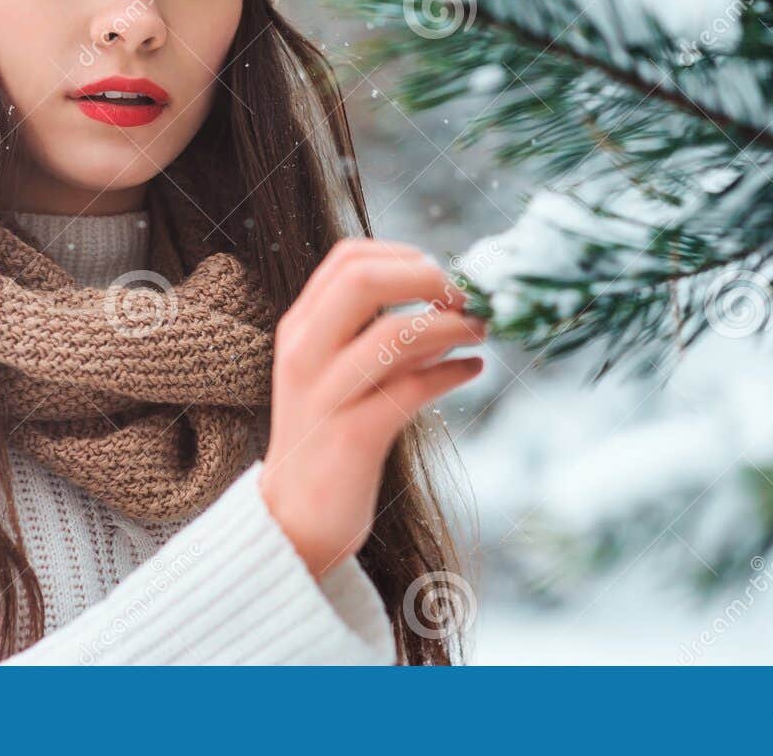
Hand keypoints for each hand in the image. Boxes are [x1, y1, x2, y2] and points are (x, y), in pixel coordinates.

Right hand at [258, 238, 486, 577]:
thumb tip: (442, 299)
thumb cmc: (327, 437)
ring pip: (394, 333)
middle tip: (462, 295)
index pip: (346, 258)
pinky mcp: (352, 435)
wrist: (292, 520)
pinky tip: (473, 370)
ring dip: (450, 325)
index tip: (438, 272)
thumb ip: (373, 333)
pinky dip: (453, 372)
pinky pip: (412, 389)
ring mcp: (326, 393)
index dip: (402, 253)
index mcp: (299, 328)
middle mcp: (304, 352)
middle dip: (424, 277)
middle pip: (362, 279)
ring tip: (480, 330)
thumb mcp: (336, 373)